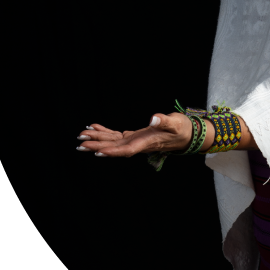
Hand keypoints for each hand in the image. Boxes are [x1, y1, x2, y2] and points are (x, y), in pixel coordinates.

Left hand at [76, 113, 192, 157]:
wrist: (188, 134)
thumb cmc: (183, 129)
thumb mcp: (176, 122)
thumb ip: (165, 121)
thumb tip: (153, 118)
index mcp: (147, 142)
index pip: (127, 149)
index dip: (112, 151)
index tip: (97, 151)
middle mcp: (139, 144)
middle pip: (115, 147)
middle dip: (97, 146)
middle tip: (81, 144)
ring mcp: (136, 141)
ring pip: (114, 142)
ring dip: (98, 140)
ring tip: (82, 137)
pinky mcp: (136, 136)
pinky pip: (118, 136)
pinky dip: (106, 132)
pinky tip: (95, 128)